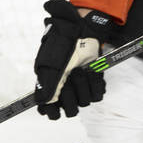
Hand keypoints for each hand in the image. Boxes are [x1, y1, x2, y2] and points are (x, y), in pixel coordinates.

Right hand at [33, 0, 114, 119]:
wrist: (82, 30)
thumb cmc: (62, 45)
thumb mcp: (51, 64)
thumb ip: (48, 86)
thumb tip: (44, 104)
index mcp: (50, 86)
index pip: (50, 111)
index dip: (53, 112)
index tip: (56, 109)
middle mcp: (65, 90)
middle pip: (71, 109)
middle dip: (72, 94)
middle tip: (70, 76)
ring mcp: (80, 87)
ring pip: (85, 102)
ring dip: (84, 84)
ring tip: (81, 68)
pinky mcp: (94, 82)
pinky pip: (98, 95)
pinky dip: (96, 83)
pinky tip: (92, 72)